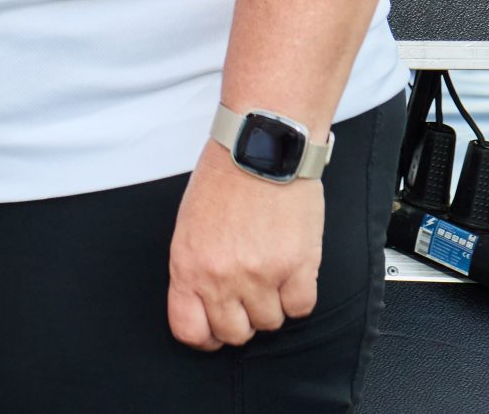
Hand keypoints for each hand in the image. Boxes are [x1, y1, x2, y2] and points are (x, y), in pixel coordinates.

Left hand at [167, 139, 324, 348]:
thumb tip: (202, 302)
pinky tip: (289, 272)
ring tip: (268, 274)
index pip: (189, 330)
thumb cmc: (222, 181)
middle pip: (234, 334)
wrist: (258, 151)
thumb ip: (194, 269)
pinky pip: (301, 308)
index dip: (204, 335)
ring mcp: (261, 275)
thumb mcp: (188, 227)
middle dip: (240, 321)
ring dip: (270, 306)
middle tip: (244, 297)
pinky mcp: (297, 267)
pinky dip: (297, 296)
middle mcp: (221, 276)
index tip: (213, 328)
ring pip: (270, 324)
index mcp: (188, 266)